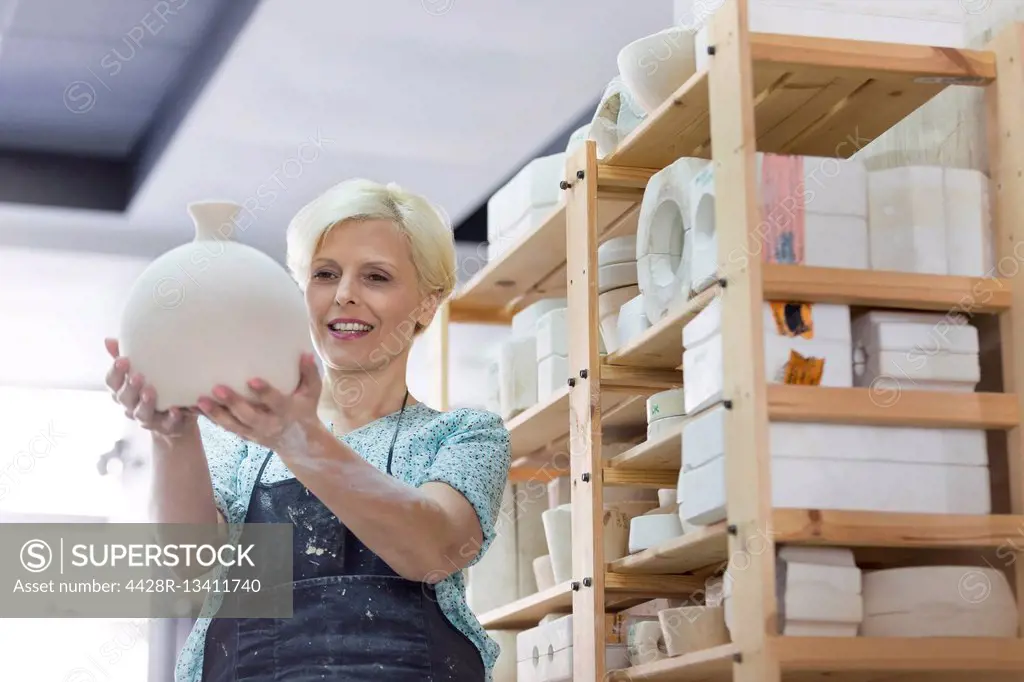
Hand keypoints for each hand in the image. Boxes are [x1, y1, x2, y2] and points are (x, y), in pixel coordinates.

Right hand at [104, 338, 196, 436]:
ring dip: (145, 403)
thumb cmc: (156, 388)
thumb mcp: (144, 371)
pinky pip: (167, 424)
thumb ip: (129, 356)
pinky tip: (175, 411)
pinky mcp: (166, 427)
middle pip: (124, 398)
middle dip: (129, 387)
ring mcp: (147, 418)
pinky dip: (171, 418)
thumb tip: (109, 340)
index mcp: (123, 391)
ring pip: (141, 413)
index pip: (112, 382)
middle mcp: (131, 406)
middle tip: (137, 376)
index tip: (123, 359)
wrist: (177, 418)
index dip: (115, 372)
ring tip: (150, 392)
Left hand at [195, 353, 322, 452]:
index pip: (275, 402)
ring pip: (233, 424)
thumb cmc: (305, 409)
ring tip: (199, 401)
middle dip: (233, 403)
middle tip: (217, 388)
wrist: (299, 442)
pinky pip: (226, 427)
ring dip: (216, 414)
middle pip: (249, 415)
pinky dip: (211, 419)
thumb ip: (309, 373)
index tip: (252, 380)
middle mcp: (270, 423)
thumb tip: (305, 353)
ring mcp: (255, 432)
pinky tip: (195, 409)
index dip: (265, 392)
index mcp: (287, 411)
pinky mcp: (244, 434)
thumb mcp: (312, 392)